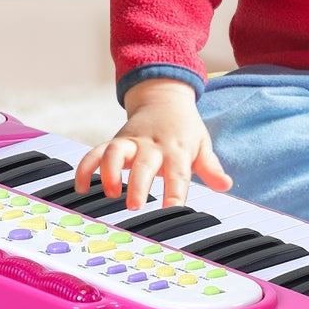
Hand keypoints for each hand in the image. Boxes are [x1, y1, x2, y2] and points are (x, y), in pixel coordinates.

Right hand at [74, 78, 231, 209]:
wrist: (164, 96)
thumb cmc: (184, 128)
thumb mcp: (202, 144)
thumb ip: (211, 167)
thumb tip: (226, 184)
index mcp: (177, 149)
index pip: (178, 173)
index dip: (175, 192)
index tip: (172, 211)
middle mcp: (152, 145)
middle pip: (144, 164)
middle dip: (138, 184)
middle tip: (134, 205)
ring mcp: (131, 142)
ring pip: (115, 152)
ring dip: (109, 171)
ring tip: (109, 193)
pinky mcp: (115, 141)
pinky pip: (96, 152)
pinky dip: (86, 167)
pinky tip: (81, 187)